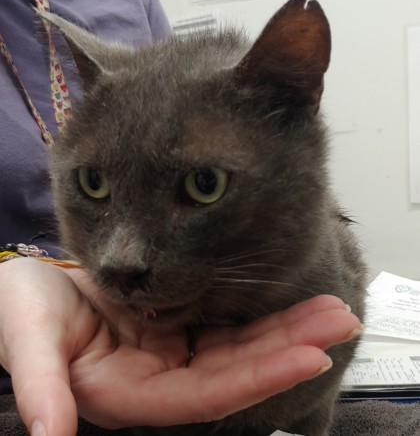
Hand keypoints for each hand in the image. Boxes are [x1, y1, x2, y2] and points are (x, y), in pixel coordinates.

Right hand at [0, 258, 361, 435]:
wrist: (26, 291)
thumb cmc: (22, 312)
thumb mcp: (27, 340)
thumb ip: (40, 385)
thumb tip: (49, 435)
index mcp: (127, 391)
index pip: (207, 394)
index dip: (259, 378)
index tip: (310, 355)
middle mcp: (158, 375)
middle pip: (237, 368)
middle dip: (291, 345)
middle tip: (341, 319)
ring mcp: (169, 349)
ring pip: (238, 345)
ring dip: (285, 327)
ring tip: (330, 309)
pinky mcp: (172, 324)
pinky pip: (223, 322)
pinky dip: (257, 315)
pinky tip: (288, 303)